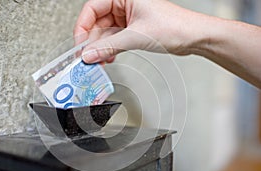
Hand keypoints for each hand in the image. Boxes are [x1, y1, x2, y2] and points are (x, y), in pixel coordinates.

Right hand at [74, 0, 198, 62]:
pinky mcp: (132, 29)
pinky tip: (109, 58)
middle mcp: (124, 4)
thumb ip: (109, 46)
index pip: (92, 8)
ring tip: (99, 61)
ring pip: (104, 33)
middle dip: (92, 42)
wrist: (193, 37)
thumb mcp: (137, 36)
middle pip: (97, 23)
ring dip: (101, 48)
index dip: (83, 27)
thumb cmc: (175, 26)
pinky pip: (113, 39)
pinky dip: (109, 50)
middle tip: (88, 58)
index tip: (80, 45)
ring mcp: (127, 18)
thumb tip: (89, 54)